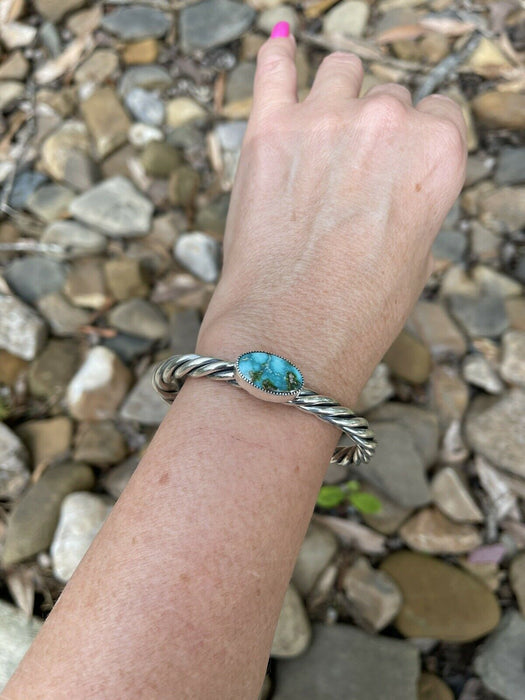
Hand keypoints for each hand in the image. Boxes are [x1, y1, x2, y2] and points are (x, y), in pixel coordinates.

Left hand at [197, 33, 466, 404]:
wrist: (288, 338)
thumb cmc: (356, 312)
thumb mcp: (416, 255)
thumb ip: (413, 197)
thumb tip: (395, 177)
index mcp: (437, 153)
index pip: (438, 111)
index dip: (416, 142)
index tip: (397, 164)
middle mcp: (387, 122)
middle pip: (388, 98)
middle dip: (374, 132)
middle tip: (350, 179)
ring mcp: (324, 119)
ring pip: (341, 72)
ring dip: (336, 98)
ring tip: (320, 139)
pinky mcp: (267, 129)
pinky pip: (274, 66)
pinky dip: (279, 57)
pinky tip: (281, 50)